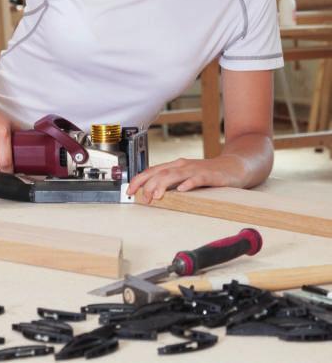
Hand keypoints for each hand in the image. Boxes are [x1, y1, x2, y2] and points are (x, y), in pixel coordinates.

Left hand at [127, 155, 247, 202]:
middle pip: (160, 173)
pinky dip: (188, 184)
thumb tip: (150, 195)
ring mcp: (195, 169)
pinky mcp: (209, 175)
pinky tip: (182, 190)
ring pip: (175, 175)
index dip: (139, 180)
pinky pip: (197, 179)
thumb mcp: (185, 177)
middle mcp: (182, 165)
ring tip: (155, 196)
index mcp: (174, 166)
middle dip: (148, 185)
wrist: (234, 167)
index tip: (129, 191)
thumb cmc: (207, 174)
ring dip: (163, 185)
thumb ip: (170, 184)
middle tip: (141, 198)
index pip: (152, 171)